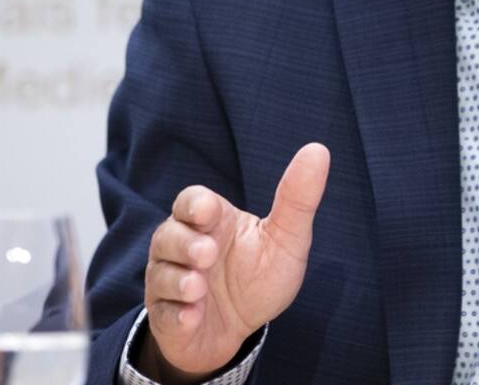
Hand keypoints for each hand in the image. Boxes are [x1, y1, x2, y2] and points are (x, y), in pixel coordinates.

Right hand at [139, 143, 330, 381]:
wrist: (242, 329)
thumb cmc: (259, 277)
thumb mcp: (287, 239)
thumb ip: (298, 200)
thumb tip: (318, 150)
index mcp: (212, 223)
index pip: (191, 201)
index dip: (195, 204)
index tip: (208, 212)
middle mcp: (183, 249)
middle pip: (168, 234)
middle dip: (184, 243)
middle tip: (208, 254)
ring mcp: (170, 284)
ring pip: (160, 274)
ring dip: (178, 280)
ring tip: (197, 287)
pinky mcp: (167, 318)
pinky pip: (163, 315)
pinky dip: (176, 315)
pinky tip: (191, 317)